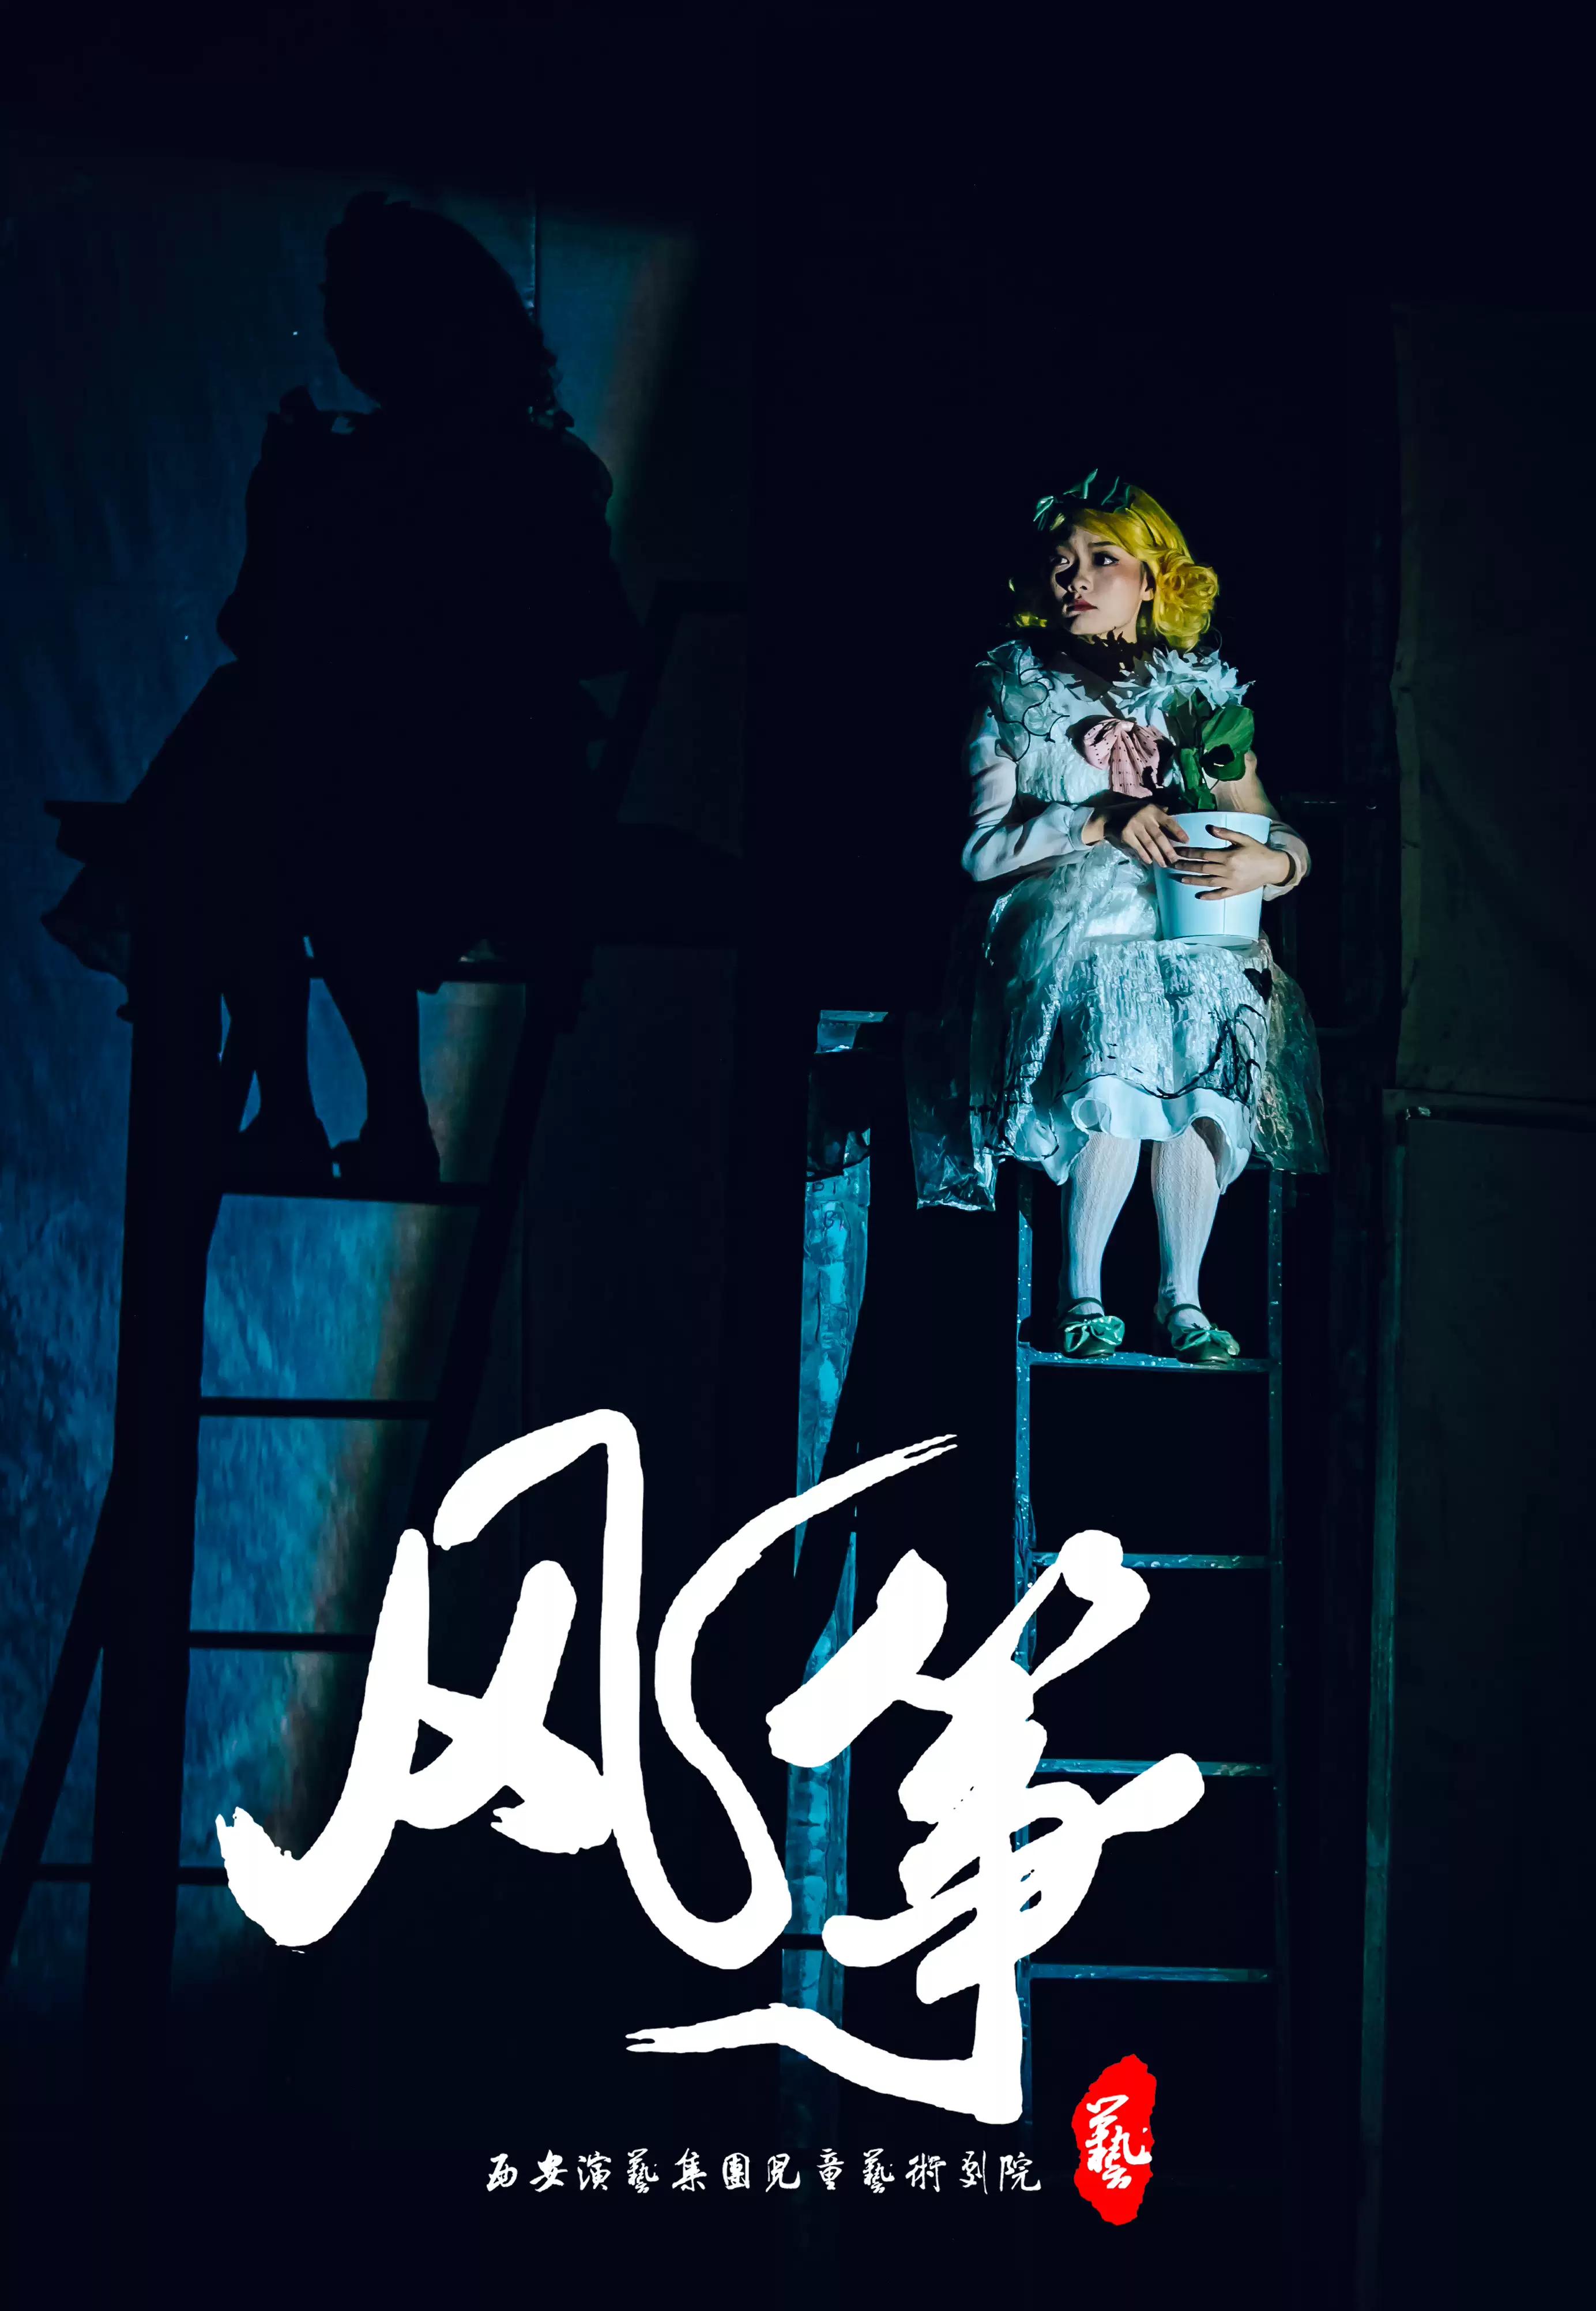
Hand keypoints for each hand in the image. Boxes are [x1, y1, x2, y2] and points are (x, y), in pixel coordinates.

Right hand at [1092, 799, 1187, 866]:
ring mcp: (1134, 826)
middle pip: (1159, 837)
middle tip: (1175, 860)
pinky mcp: (1126, 835)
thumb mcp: (1143, 807)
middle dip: (1168, 850)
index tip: (1186, 841)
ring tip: (1164, 864)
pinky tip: (1150, 861)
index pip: (1168, 822)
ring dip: (1158, 856)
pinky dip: (1144, 855)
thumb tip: (1170, 812)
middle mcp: (1143, 817)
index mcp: (1151, 810)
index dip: (1178, 831)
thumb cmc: (1129, 812)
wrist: (1108, 817)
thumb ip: (1157, 810)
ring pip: (1149, 844)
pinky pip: (1138, 848)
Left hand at [1170, 825, 1291, 897]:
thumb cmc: (1258, 851)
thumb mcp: (1244, 838)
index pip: (1204, 854)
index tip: (1178, 851)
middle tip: (1173, 864)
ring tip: (1181, 878)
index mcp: (1229, 856)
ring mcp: (1230, 882)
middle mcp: (1228, 870)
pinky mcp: (1235, 891)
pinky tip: (1199, 896)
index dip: (1189, 853)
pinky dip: (1209, 896)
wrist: (1273, 867)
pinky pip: (1220, 895)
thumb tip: (1210, 828)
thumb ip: (1227, 834)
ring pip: (1207, 882)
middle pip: (1202, 868)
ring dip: (1193, 880)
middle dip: (1186, 866)